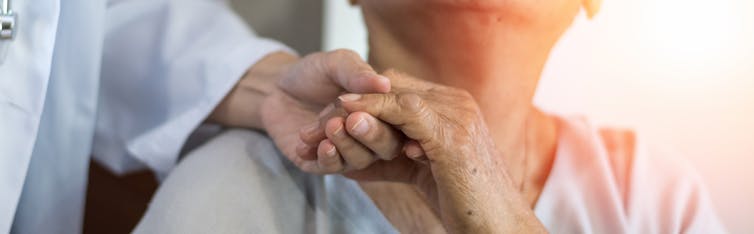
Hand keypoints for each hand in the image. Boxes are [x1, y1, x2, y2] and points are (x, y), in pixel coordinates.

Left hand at [259, 50, 390, 173]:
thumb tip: (384, 83)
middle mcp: (369, 135)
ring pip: (359, 160)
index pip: (396, 120)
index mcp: (380, 110)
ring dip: (346, 145)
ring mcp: (347, 151)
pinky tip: (319, 145)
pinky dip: (328, 158)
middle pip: (386, 147)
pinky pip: (332, 168)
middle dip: (372, 136)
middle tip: (353, 121)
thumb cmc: (312, 73)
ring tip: (330, 126)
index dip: (387, 115)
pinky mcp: (322, 163)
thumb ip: (357, 73)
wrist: (275, 88)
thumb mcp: (335, 63)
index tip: (370, 105)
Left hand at [311, 70, 545, 232]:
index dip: (365, 99)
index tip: (332, 116)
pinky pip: (404, 112)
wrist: (498, 228)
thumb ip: (399, 158)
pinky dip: (374, 113)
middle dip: (354, 100)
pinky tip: (349, 124)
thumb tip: (357, 160)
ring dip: (356, 107)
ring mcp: (458, 116)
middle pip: (394, 86)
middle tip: (320, 119)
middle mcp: (459, 104)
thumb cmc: (465, 205)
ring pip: (396, 95)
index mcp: (455, 108)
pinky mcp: (452, 136)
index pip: (401, 88)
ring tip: (325, 122)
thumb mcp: (426, 174)